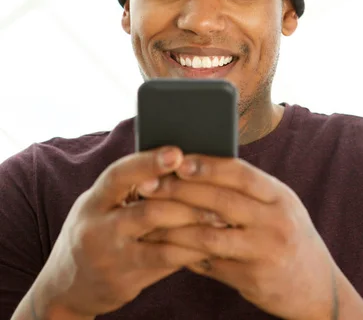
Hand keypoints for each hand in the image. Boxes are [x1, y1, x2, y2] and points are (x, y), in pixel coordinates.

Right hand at [32, 147, 222, 318]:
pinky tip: (209, 243)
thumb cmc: (97, 229)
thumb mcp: (102, 204)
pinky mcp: (126, 281)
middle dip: (186, 201)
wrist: (68, 284)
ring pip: (161, 240)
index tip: (177, 152)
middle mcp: (98, 229)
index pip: (119, 176)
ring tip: (220, 217)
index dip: (147, 163)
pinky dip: (190, 251)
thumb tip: (178, 161)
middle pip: (147, 211)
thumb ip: (131, 187)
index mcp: (94, 200)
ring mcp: (112, 258)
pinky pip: (166, 263)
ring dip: (195, 227)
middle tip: (217, 193)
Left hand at [139, 155, 337, 319]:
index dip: (207, 165)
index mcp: (279, 196)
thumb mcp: (278, 206)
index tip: (177, 160)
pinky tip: (163, 245)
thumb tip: (198, 166)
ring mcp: (264, 252)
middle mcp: (275, 221)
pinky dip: (184, 253)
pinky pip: (210, 264)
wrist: (318, 288)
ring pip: (210, 235)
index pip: (240, 173)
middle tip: (149, 184)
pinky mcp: (252, 280)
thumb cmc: (287, 235)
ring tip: (147, 216)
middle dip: (181, 190)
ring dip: (174, 225)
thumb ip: (247, 190)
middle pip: (221, 200)